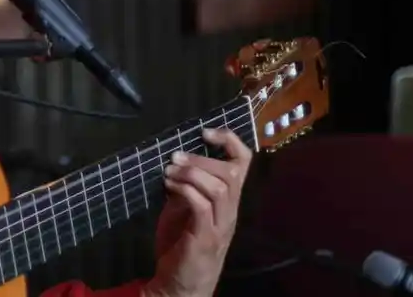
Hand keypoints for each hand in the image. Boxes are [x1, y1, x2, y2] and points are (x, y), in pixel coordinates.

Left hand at [145, 126, 253, 296]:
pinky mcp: (205, 238)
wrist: (180, 283)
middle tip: (176, 156)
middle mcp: (230, 211)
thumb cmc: (181, 244)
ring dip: (192, 172)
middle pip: (232, 173)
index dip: (230, 141)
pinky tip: (169, 185)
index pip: (243, 164)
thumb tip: (176, 160)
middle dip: (203, 158)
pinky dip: (185, 190)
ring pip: (219, 188)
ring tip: (170, 170)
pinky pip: (202, 206)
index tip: (206, 131)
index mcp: (227, 200)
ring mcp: (220, 225)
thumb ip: (185, 185)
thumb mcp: (182, 206)